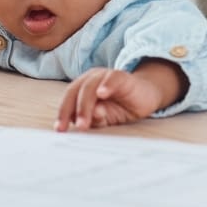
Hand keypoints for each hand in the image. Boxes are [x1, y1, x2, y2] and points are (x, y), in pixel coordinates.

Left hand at [56, 61, 181, 131]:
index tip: (60, 129)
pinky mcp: (122, 77)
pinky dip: (107, 85)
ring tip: (85, 122)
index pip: (68, 99)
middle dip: (71, 110)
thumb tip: (87, 121)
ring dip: (85, 105)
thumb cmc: (121, 107)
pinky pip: (112, 78)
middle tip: (75, 127)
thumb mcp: (105, 119)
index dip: (63, 113)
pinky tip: (103, 93)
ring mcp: (105, 76)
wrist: (146, 96)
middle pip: (75, 92)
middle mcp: (91, 79)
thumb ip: (94, 120)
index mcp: (82, 88)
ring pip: (89, 87)